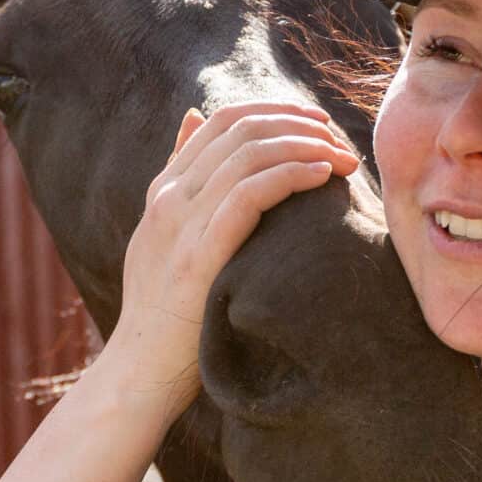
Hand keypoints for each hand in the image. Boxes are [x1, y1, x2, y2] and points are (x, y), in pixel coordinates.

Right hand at [100, 102, 359, 415]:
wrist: (139, 370)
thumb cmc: (164, 315)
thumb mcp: (162, 237)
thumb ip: (181, 183)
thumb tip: (192, 117)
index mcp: (163, 191)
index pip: (220, 121)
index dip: (273, 111)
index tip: (315, 123)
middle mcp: (170, 198)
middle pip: (240, 130)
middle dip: (297, 124)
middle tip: (338, 138)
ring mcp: (181, 223)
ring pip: (249, 154)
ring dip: (305, 146)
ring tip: (342, 157)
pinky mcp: (199, 254)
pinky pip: (251, 194)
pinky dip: (292, 175)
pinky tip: (322, 176)